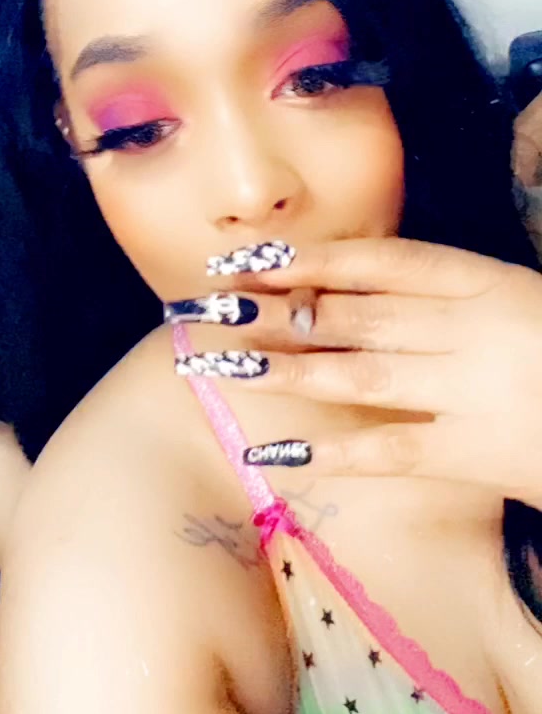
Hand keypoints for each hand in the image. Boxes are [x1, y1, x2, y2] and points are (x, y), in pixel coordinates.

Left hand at [197, 238, 541, 504]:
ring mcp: (467, 389)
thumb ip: (442, 294)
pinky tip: (272, 456)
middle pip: (351, 313)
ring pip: (355, 372)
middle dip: (272, 310)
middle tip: (203, 307)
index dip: (306, 257)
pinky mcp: (470, 453)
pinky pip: (387, 450)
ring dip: (281, 367)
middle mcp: (467, 326)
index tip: (246, 257)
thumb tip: (351, 292)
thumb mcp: (514, 297)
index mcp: (482, 279)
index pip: (377, 260)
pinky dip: (328, 454)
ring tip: (218, 364)